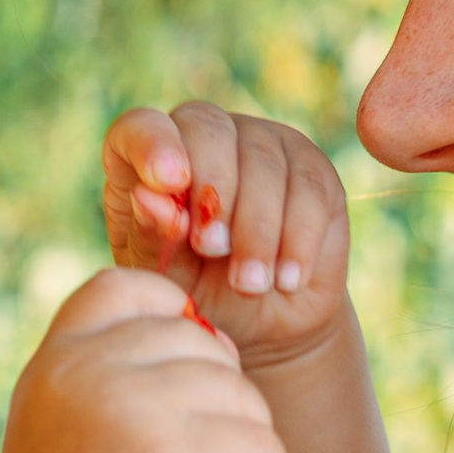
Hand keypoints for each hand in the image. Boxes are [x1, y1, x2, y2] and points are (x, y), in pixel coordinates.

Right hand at [0, 266, 285, 452]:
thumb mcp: (61, 424)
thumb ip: (103, 371)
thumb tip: (200, 328)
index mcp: (57, 359)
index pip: (131, 288)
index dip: (174, 320)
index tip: (183, 381)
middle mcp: (87, 371)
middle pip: (201, 344)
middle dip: (219, 400)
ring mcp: (131, 407)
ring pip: (241, 393)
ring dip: (245, 443)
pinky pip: (263, 444)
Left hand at [103, 102, 351, 370]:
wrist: (262, 325)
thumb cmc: (198, 294)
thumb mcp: (165, 278)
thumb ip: (152, 238)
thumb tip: (147, 196)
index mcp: (150, 159)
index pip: (142, 127)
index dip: (154, 144)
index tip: (169, 183)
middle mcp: (205, 137)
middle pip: (209, 129)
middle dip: (214, 190)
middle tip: (213, 249)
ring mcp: (262, 144)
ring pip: (264, 161)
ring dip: (257, 227)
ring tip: (249, 284)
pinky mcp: (311, 169)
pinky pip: (309, 188)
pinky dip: (298, 238)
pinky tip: (287, 279)